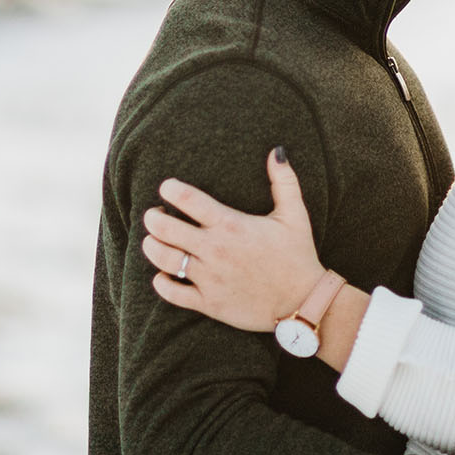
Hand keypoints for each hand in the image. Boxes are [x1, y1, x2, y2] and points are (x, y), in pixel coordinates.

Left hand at [144, 147, 324, 332]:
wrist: (303, 302)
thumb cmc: (297, 255)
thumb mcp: (295, 214)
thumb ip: (284, 180)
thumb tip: (276, 151)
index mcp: (231, 225)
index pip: (188, 199)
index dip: (170, 189)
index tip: (166, 187)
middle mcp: (215, 250)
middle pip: (166, 229)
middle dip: (153, 218)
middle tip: (154, 215)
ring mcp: (210, 278)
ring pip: (164, 260)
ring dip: (151, 247)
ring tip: (152, 240)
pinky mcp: (209, 303)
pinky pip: (172, 294)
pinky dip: (161, 283)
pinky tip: (162, 275)